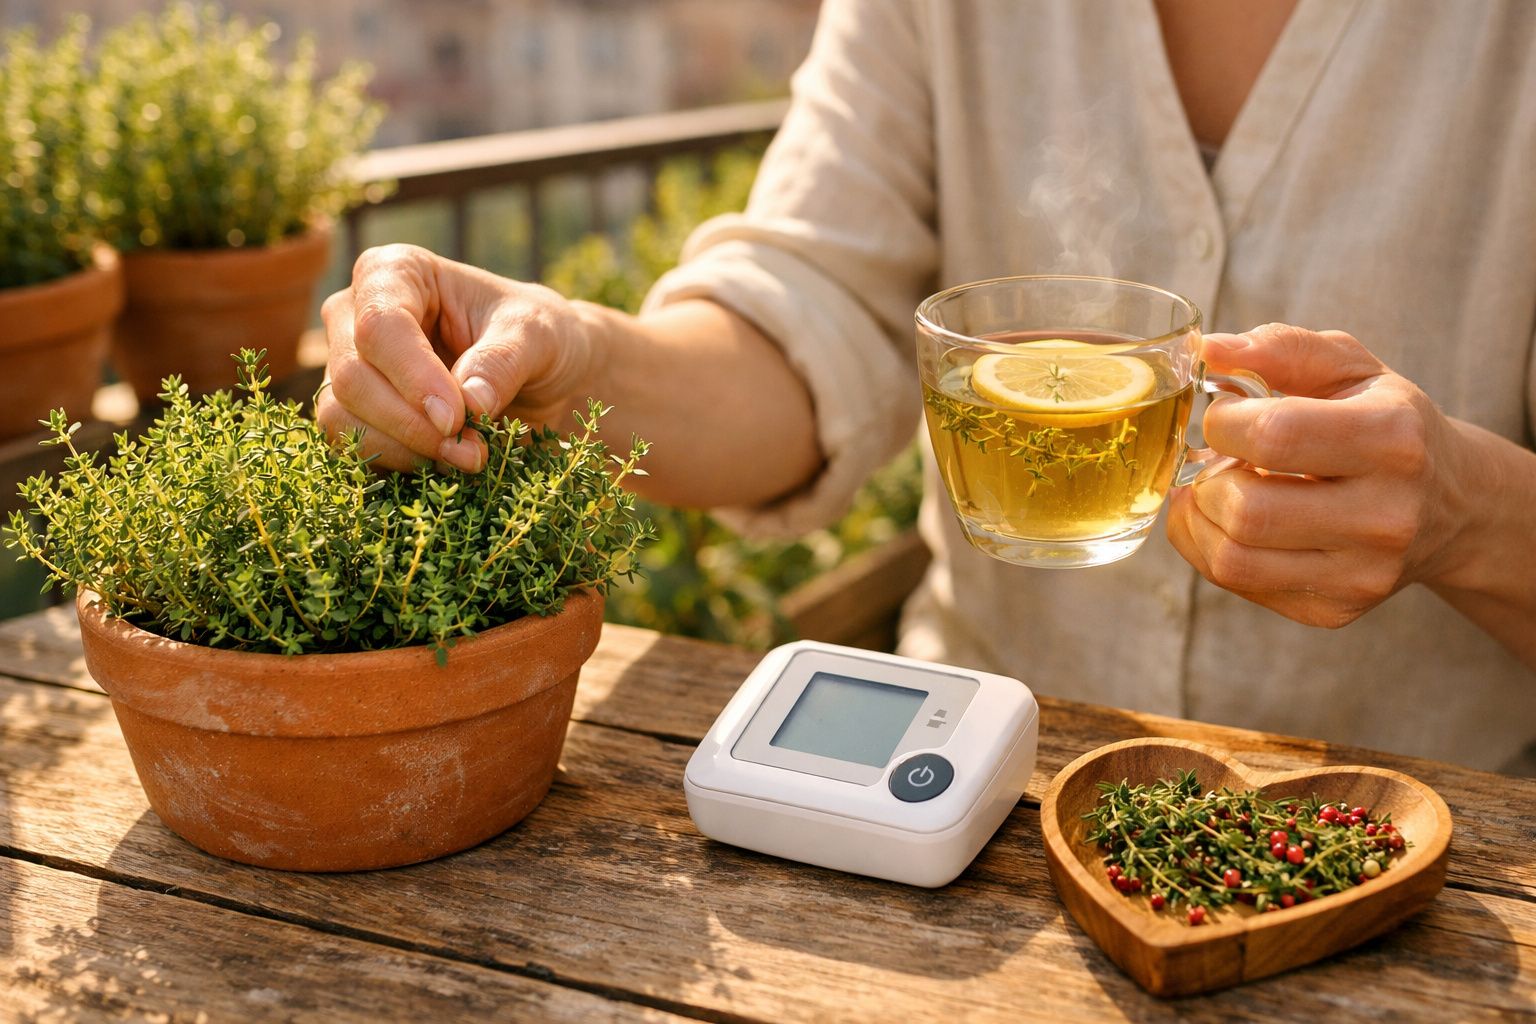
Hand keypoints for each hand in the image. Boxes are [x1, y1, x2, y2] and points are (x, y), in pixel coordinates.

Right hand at [317, 244, 599, 471]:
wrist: (541, 373)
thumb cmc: (534, 335)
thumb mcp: (537, 335)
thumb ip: (502, 361)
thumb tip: (470, 403)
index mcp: (395, 273)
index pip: (379, 325)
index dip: (413, 377)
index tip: (456, 418)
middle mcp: (356, 314)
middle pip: (352, 376)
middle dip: (411, 424)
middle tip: (471, 451)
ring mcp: (349, 365)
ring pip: (341, 416)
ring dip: (404, 450)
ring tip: (466, 457)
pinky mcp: (354, 413)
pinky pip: (351, 447)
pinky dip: (397, 464)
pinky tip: (444, 465)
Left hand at [1166, 323, 1474, 627]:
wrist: (1449, 504)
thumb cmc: (1384, 423)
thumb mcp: (1349, 368)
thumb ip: (1279, 348)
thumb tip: (1209, 350)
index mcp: (1392, 440)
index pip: (1272, 434)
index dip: (1223, 421)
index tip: (1226, 414)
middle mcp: (1385, 516)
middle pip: (1246, 510)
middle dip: (1206, 477)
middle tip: (1216, 458)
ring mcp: (1363, 574)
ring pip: (1231, 559)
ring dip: (1198, 518)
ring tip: (1214, 487)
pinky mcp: (1335, 610)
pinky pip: (1237, 584)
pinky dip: (1209, 548)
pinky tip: (1227, 520)